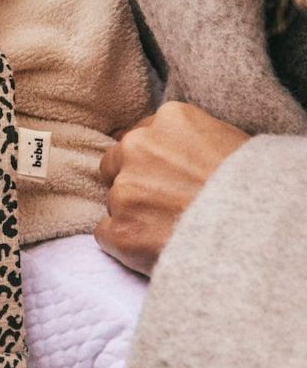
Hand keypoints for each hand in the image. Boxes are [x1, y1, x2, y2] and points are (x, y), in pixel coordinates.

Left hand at [95, 101, 248, 274]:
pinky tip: (153, 248)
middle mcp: (137, 148)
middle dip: (132, 182)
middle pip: (114, 163)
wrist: (261, 235)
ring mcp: (124, 190)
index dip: (152, 161)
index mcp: (169, 120)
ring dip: (133, 214)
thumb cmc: (255, 189)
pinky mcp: (119, 230)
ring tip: (171, 228)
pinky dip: (125, 242)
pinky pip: (106, 233)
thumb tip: (173, 152)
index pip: (139, 136)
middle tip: (163, 203)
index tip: (167, 178)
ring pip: (113, 201)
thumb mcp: (228, 143)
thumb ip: (188, 141)